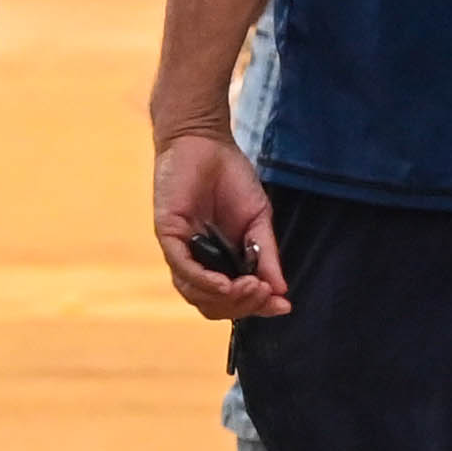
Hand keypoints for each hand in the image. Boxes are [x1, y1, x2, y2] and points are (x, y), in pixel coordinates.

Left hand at [152, 127, 288, 321]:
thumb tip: (282, 290)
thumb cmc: (231, 180)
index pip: (232, 299)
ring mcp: (180, 250)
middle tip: (266, 293)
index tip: (283, 306)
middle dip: (244, 305)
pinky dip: (205, 281)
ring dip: (227, 298)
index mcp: (219, 262)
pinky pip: (183, 267)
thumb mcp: (258, 221)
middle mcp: (197, 261)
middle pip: (214, 304)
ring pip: (196, 293)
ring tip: (253, 288)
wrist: (206, 143)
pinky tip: (226, 284)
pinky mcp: (168, 234)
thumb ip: (266, 255)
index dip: (257, 307)